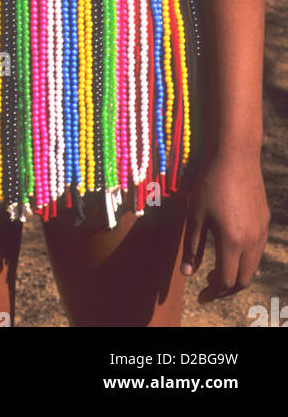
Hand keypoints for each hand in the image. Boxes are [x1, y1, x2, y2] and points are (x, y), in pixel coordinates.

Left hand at [181, 151, 268, 297]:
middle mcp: (252, 241)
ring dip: (237, 274)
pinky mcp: (265, 221)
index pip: (226, 280)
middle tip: (210, 286)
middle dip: (227, 288)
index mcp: (233, 242)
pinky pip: (257, 249)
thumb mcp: (195, 215)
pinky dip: (245, 259)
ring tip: (218, 270)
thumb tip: (187, 274)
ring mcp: (262, 231)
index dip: (213, 292)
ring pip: (253, 266)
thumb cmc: (210, 183)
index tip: (201, 296)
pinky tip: (230, 249)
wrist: (236, 156)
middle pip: (243, 279)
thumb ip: (191, 247)